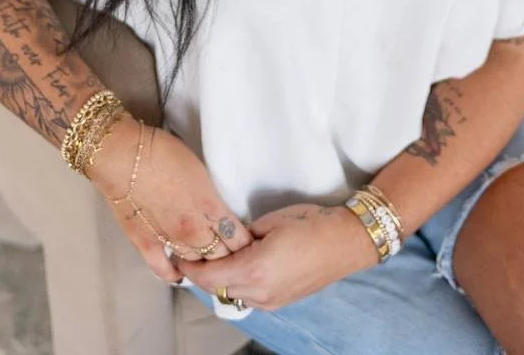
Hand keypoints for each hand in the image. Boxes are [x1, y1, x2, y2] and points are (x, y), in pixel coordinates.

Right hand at [88, 115, 253, 282]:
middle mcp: (193, 230)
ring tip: (209, 263)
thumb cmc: (163, 151)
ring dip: (203, 265)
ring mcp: (169, 240)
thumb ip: (211, 196)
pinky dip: (174, 274)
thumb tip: (217, 209)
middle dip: (229, 258)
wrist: (124, 155)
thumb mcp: (200, 169)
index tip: (249, 245)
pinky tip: (179, 272)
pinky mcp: (145, 245)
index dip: (246, 246)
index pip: (239, 240)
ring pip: (195, 266)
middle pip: (221, 257)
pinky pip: (164, 270)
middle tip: (232, 256)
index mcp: (210, 207)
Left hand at [171, 202, 379, 310]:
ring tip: (212, 258)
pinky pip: (248, 296)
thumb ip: (243, 235)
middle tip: (190, 253)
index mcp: (255, 270)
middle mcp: (260, 293)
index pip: (210, 276)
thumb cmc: (310, 224)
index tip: (178, 254)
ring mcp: (271, 302)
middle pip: (217, 288)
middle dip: (201, 274)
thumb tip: (227, 239)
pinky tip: (236, 266)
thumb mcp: (270, 222)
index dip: (190, 267)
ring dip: (218, 280)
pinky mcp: (280, 302)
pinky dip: (236, 283)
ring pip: (232, 294)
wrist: (345, 242)